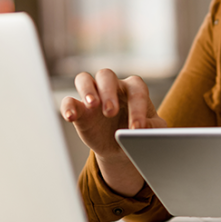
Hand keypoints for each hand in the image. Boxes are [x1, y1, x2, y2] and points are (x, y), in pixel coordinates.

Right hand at [60, 69, 165, 195]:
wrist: (122, 146)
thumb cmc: (138, 131)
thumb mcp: (151, 130)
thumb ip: (153, 127)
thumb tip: (143, 128)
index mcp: (133, 89)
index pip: (136, 91)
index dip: (137, 108)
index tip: (137, 129)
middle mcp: (112, 87)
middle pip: (106, 75)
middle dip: (108, 92)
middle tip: (110, 112)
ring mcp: (93, 95)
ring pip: (84, 79)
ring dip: (87, 90)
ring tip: (92, 105)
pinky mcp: (79, 108)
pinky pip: (69, 101)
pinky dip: (68, 107)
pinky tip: (71, 117)